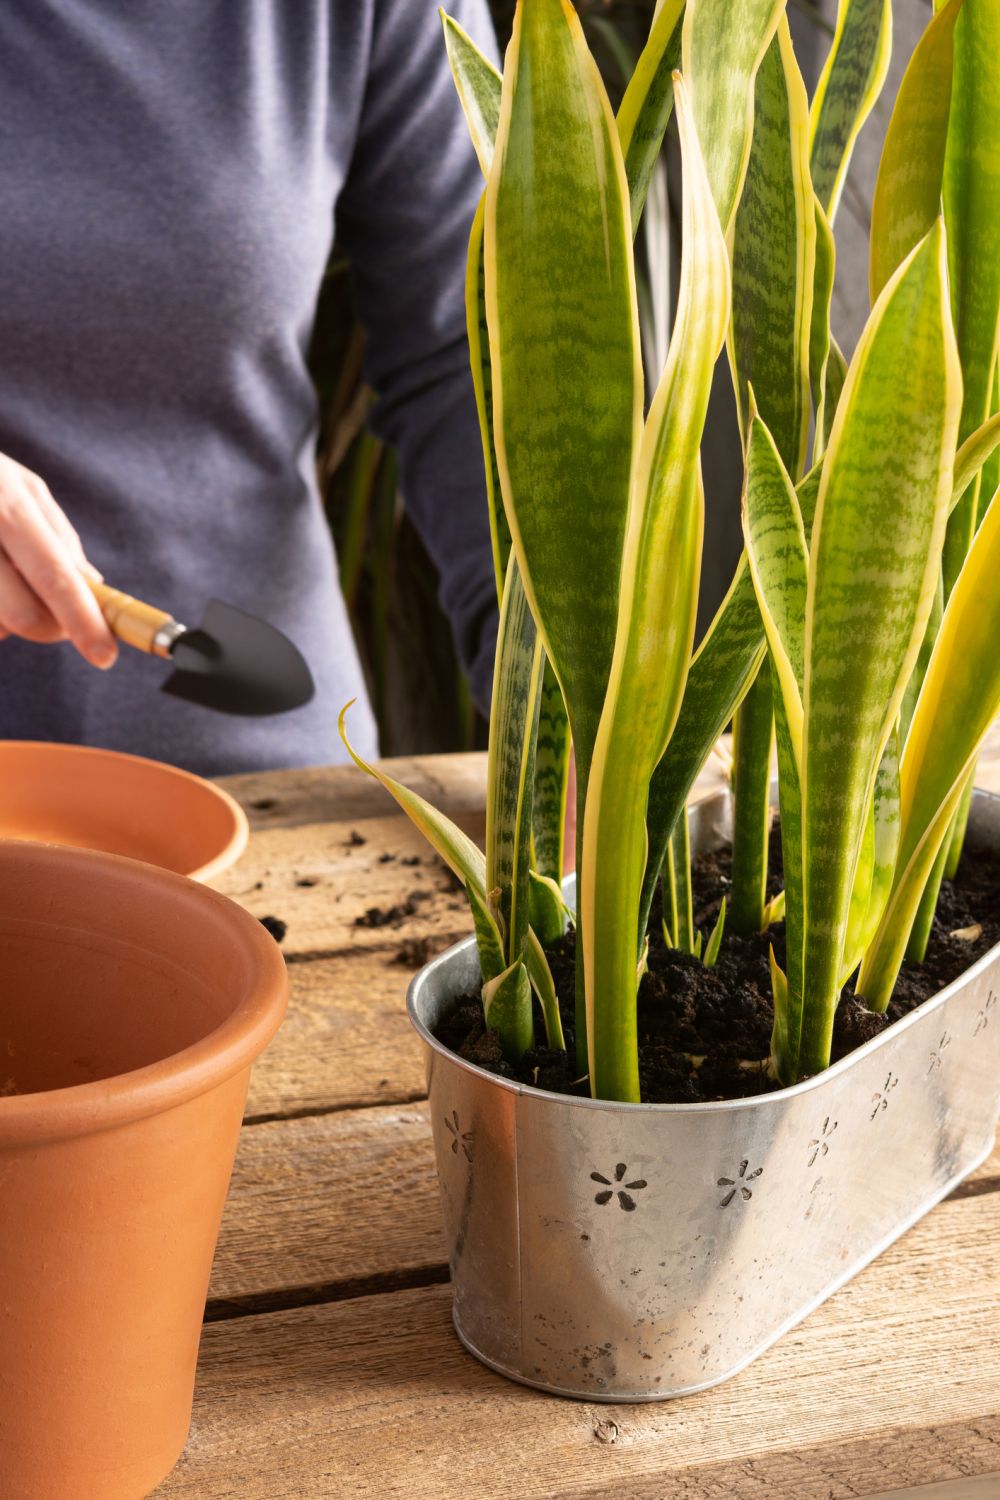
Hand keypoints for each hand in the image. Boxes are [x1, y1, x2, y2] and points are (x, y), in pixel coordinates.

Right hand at [0, 453, 116, 668]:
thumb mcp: (20, 486)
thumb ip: (58, 537)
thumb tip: (93, 587)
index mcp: (6, 502)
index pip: (54, 576)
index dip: (83, 621)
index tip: (105, 656)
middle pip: (22, 615)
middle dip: (49, 628)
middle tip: (58, 619)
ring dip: (6, 618)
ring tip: (3, 571)